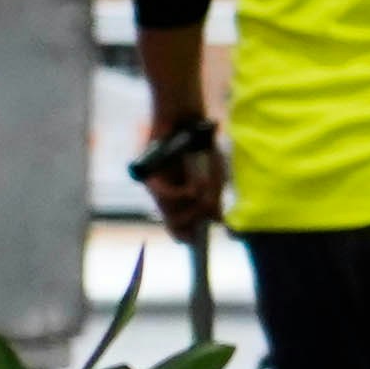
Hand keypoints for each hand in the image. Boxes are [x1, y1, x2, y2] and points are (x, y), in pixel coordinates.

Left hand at [140, 118, 225, 238]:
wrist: (186, 121)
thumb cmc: (201, 148)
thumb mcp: (216, 175)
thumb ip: (215, 197)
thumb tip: (217, 221)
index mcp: (185, 202)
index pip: (185, 230)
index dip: (193, 239)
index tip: (200, 247)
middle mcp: (170, 200)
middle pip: (178, 230)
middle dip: (194, 225)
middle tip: (206, 210)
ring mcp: (160, 191)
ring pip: (173, 216)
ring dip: (193, 207)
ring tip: (204, 191)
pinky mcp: (152, 180)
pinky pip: (166, 198)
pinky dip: (183, 195)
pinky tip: (193, 188)